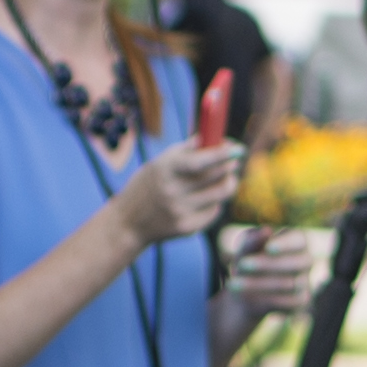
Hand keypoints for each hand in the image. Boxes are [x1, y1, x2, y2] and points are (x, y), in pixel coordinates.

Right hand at [119, 132, 244, 250]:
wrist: (128, 223)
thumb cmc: (146, 186)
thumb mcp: (157, 164)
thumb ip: (184, 151)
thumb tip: (211, 138)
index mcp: (165, 170)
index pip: (200, 161)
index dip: (222, 154)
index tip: (238, 149)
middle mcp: (173, 192)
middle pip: (215, 177)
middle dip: (229, 166)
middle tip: (234, 161)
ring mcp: (181, 212)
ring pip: (220, 194)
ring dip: (228, 183)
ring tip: (227, 178)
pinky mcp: (187, 228)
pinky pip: (213, 211)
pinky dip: (215, 201)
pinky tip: (208, 198)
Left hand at [227, 223, 315, 321]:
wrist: (244, 292)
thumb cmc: (247, 262)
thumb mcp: (244, 249)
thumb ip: (253, 239)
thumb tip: (267, 230)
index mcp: (296, 242)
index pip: (299, 240)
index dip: (285, 244)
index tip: (268, 247)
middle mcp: (305, 261)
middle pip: (297, 262)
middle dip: (268, 264)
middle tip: (242, 264)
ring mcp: (305, 282)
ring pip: (290, 284)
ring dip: (259, 283)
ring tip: (234, 283)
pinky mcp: (301, 300)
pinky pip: (290, 301)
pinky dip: (267, 299)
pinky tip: (247, 297)